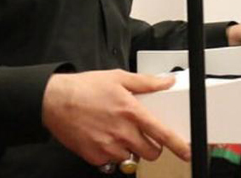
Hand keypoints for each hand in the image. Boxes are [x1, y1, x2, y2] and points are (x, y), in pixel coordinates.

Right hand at [41, 70, 189, 165]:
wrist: (54, 101)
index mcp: (130, 111)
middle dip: (152, 147)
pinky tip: (104, 137)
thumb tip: (166, 82)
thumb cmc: (84, 88)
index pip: (161, 133)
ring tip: (118, 133)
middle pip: (150, 152)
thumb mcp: (118, 78)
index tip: (186, 151)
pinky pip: (112, 162)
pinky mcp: (94, 157)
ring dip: (130, 149)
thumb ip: (146, 82)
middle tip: (144, 136)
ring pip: (132, 158)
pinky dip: (111, 153)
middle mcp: (121, 132)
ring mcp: (107, 147)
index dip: (177, 144)